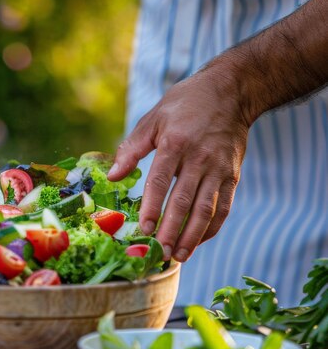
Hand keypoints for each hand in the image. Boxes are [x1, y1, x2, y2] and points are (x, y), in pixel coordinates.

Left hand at [108, 68, 249, 261]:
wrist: (230, 93)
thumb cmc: (184, 105)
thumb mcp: (154, 119)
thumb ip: (132, 148)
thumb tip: (114, 176)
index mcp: (175, 143)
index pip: (160, 181)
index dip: (151, 207)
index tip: (143, 229)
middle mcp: (200, 158)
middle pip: (184, 201)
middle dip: (171, 230)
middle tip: (159, 252)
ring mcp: (219, 169)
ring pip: (206, 209)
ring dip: (192, 236)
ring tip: (179, 256)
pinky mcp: (233, 176)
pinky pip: (224, 207)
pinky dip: (211, 227)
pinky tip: (198, 242)